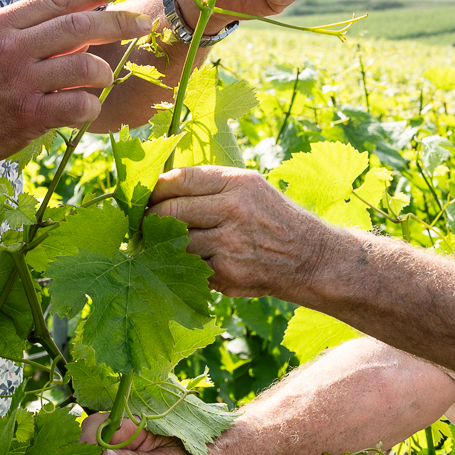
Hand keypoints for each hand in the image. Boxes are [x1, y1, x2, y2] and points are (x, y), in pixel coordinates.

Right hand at [0, 0, 147, 181]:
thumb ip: (29, 31)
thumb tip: (80, 26)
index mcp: (1, 25)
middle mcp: (12, 48)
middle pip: (79, 27)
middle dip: (119, 22)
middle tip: (142, 25)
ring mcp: (21, 82)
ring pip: (86, 65)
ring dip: (103, 71)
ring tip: (100, 79)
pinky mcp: (29, 116)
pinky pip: (79, 104)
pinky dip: (92, 106)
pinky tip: (86, 108)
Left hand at [148, 166, 343, 299]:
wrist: (310, 257)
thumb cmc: (272, 217)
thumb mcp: (250, 187)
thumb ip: (210, 185)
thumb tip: (160, 188)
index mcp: (237, 182)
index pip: (178, 180)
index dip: (154, 189)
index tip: (145, 196)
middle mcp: (233, 211)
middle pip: (169, 214)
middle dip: (150, 220)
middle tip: (144, 224)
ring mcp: (229, 245)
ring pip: (175, 244)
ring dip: (164, 246)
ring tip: (163, 244)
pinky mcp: (226, 274)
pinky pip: (190, 267)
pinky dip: (186, 266)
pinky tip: (192, 263)